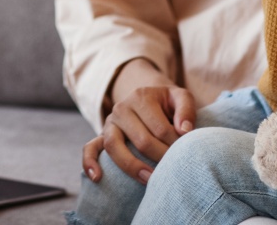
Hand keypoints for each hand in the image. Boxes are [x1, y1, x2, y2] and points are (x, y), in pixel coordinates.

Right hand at [82, 62, 195, 183]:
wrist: (148, 100)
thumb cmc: (167, 104)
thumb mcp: (180, 97)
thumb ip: (186, 109)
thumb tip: (184, 131)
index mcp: (141, 96)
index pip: (160, 129)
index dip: (176, 146)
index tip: (186, 156)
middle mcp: (121, 108)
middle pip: (141, 140)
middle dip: (161, 158)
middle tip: (174, 171)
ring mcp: (109, 123)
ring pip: (114, 145)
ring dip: (132, 166)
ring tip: (149, 180)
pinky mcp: (101, 136)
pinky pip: (90, 148)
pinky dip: (90, 162)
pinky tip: (97, 178)